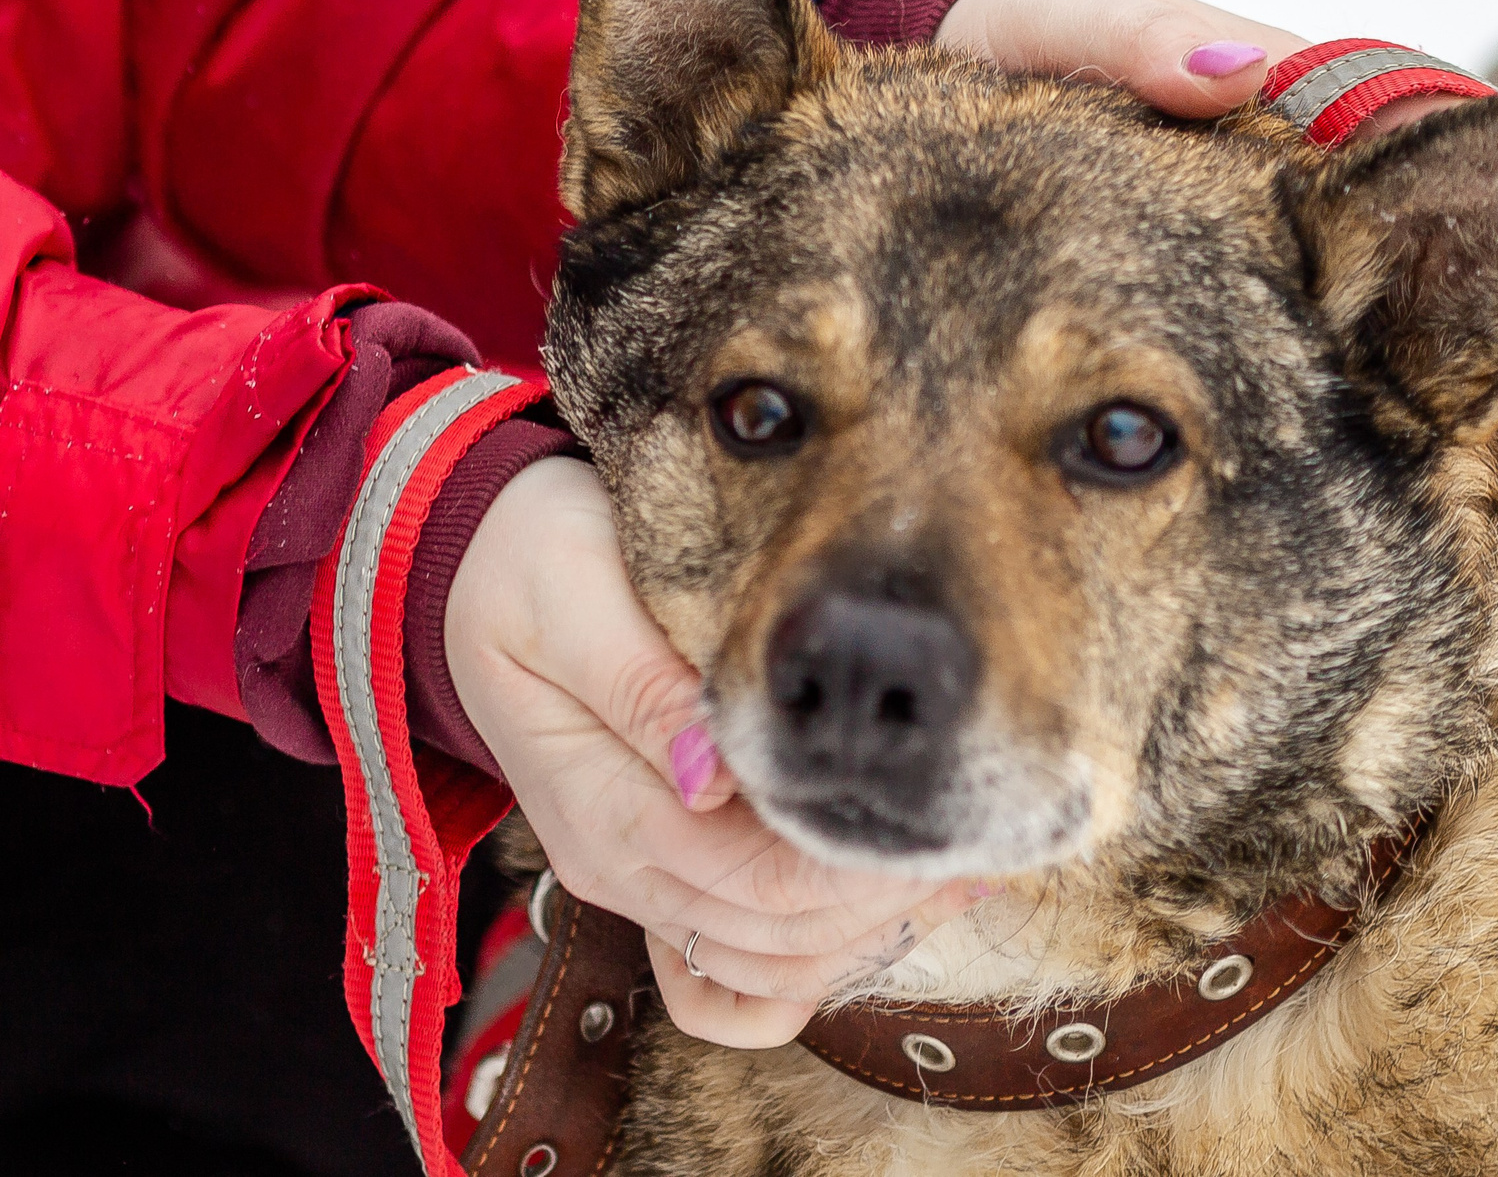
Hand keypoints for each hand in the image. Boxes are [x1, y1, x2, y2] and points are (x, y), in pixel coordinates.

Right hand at [446, 457, 982, 1046]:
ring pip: (769, 969)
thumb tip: (711, 778)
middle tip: (977, 839)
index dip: (856, 865)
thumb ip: (641, 686)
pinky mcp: (660, 873)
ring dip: (866, 936)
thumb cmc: (532, 561)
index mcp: (604, 805)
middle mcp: (622, 864)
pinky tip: (886, 909)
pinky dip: (812, 965)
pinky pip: (734, 980)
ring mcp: (641, 879)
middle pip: (777, 936)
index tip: (939, 817)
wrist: (476, 564)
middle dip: (884, 900)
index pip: (755, 881)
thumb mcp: (569, 591)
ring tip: (958, 868)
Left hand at [940, 0, 1497, 496]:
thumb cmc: (1028, 48)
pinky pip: (1390, 355)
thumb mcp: (1066, 31)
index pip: (1454, 158)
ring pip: (1455, 308)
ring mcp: (1318, 241)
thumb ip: (1142, 43)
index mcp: (1310, 96)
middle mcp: (1339, 168)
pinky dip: (1446, 416)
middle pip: (1484, 250)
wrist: (978, 68)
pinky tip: (1490, 480)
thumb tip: (1234, 72)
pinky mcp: (1278, 301)